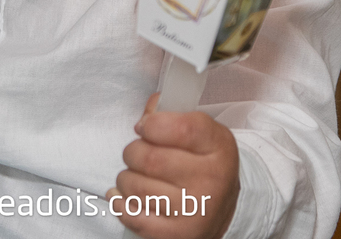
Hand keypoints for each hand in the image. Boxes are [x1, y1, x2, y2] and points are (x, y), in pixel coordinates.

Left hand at [108, 94, 239, 238]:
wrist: (220, 209)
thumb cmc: (203, 163)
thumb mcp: (202, 131)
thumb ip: (172, 113)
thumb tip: (146, 115)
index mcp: (218, 148)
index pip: (180, 128)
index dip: (153, 124)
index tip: (146, 127)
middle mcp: (211, 181)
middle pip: (149, 158)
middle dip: (133, 152)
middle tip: (138, 153)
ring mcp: (194, 210)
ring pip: (135, 185)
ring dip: (126, 178)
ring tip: (137, 176)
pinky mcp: (175, 234)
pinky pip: (131, 215)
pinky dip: (120, 203)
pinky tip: (124, 196)